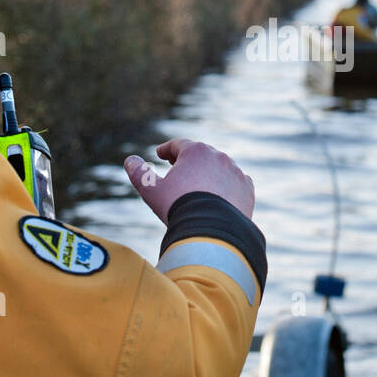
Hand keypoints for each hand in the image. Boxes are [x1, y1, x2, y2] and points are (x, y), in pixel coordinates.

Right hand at [124, 138, 254, 223]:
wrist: (213, 231)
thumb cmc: (179, 208)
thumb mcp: (152, 191)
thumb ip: (139, 174)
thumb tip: (130, 161)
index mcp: (195, 152)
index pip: (178, 144)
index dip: (167, 149)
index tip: (160, 153)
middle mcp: (218, 157)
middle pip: (201, 153)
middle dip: (189, 158)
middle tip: (178, 165)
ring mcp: (235, 172)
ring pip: (220, 168)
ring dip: (209, 172)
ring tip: (200, 183)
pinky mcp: (247, 189)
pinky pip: (236, 183)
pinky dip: (227, 186)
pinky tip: (221, 194)